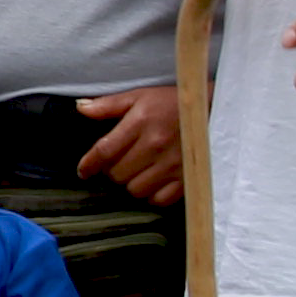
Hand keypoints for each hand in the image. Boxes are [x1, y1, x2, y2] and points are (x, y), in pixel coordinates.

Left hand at [81, 86, 184, 205]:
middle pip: (117, 174)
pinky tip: (154, 181)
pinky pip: (158, 200)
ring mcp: (173, 164)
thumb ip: (109, 104)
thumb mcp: (140, 96)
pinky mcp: (187, 178)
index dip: (89, 164)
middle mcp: (156, 145)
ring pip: (135, 190)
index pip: (105, 151)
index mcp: (141, 122)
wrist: (214, 110)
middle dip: (113, 170)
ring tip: (138, 170)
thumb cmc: (173, 103)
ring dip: (132, 183)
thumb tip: (81, 108)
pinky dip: (152, 194)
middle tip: (120, 162)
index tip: (83, 171)